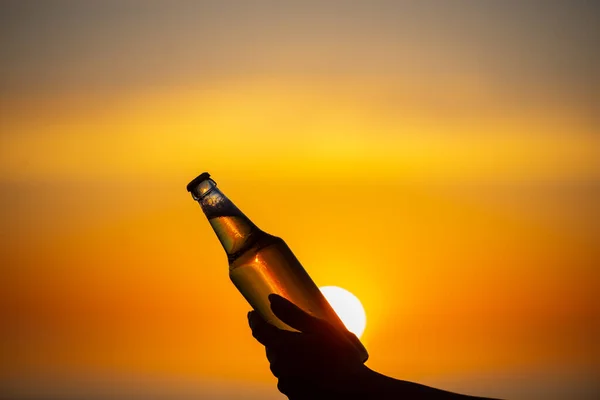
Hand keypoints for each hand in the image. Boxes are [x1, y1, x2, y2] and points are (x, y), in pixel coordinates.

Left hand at [248, 294, 367, 398]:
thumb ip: (292, 314)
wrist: (354, 392)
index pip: (259, 330)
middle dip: (278, 340)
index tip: (253, 314)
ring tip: (312, 354)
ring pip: (282, 366)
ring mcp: (286, 384)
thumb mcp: (318, 328)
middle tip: (295, 334)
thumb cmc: (339, 356)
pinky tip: (315, 372)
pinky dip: (298, 374)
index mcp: (281, 347)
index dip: (255, 320)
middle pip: (272, 349)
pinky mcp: (294, 397)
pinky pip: (291, 381)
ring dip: (290, 358)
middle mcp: (279, 367)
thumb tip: (271, 299)